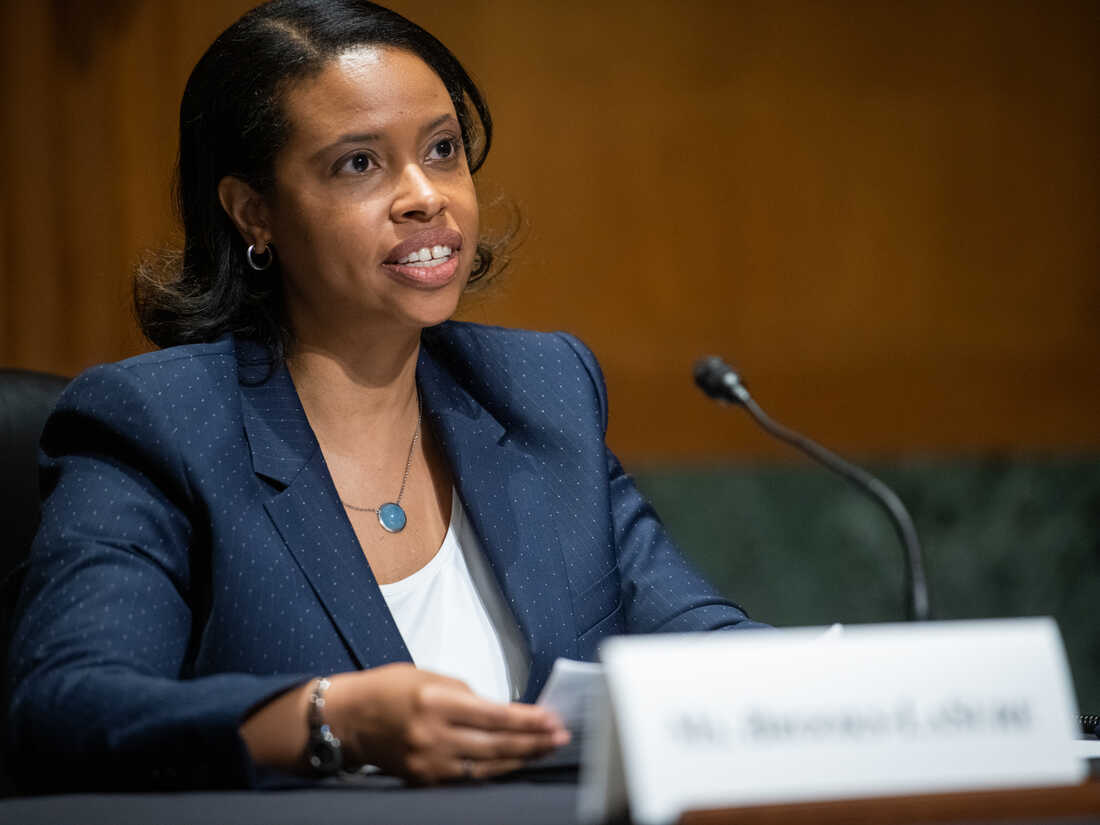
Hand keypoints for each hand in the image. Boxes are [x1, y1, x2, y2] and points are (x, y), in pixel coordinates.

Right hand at [325, 664, 568, 782]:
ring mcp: (429, 762)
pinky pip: (467, 777)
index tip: (553, 718)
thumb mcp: (430, 677)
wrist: (347, 718)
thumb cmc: (390, 688)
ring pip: (487, 766)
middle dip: (534, 742)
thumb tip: (503, 713)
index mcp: (437, 701)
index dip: (529, 720)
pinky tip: (512, 762)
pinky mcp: (423, 779)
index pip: (496, 715)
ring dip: (520, 758)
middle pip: (497, 744)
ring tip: (545, 750)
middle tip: (561, 737)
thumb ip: (467, 695)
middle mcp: (434, 735)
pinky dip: (493, 770)